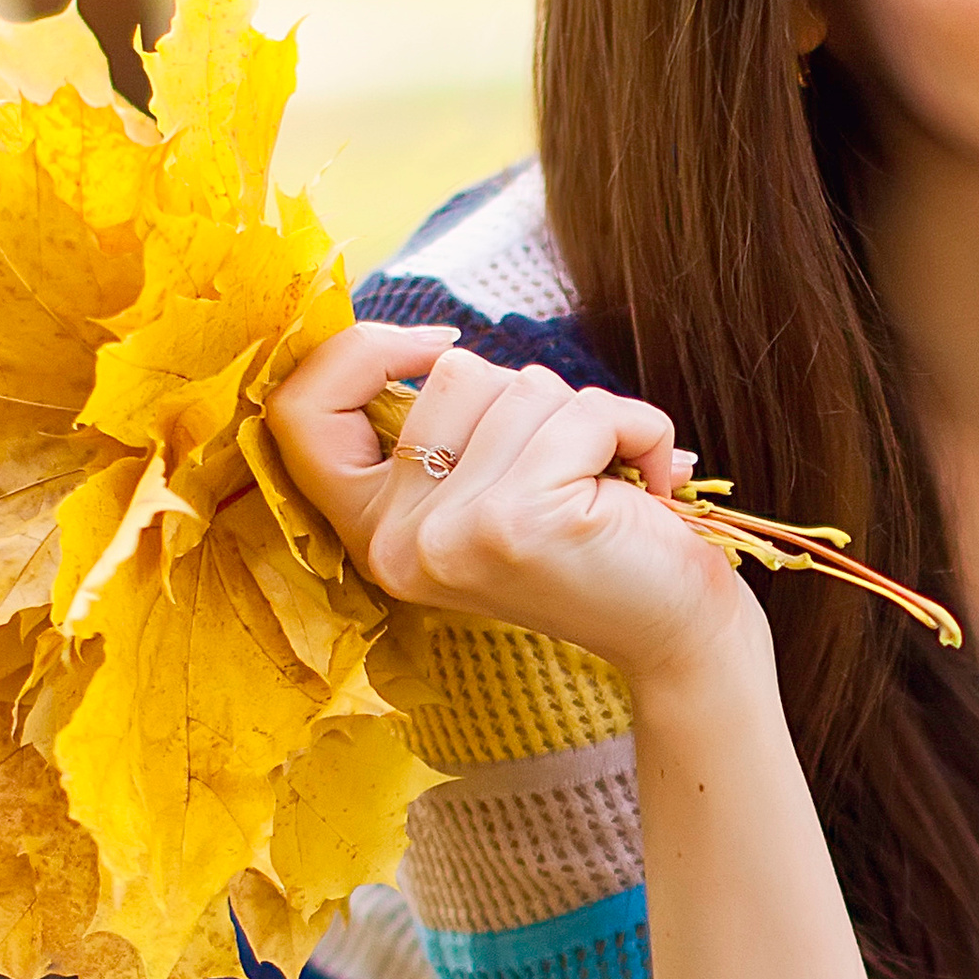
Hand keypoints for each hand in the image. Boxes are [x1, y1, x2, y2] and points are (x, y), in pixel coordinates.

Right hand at [264, 319, 754, 687]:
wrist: (678, 634)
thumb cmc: (598, 543)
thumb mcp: (495, 484)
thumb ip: (452, 425)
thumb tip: (439, 345)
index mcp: (376, 532)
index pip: (300, 413)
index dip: (358, 352)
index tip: (435, 345)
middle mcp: (396, 543)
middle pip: (447, 376)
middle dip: (529, 399)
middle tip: (568, 473)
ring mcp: (449, 536)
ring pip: (518, 388)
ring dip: (586, 419)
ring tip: (606, 486)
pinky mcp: (514, 522)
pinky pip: (582, 414)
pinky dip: (636, 431)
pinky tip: (646, 488)